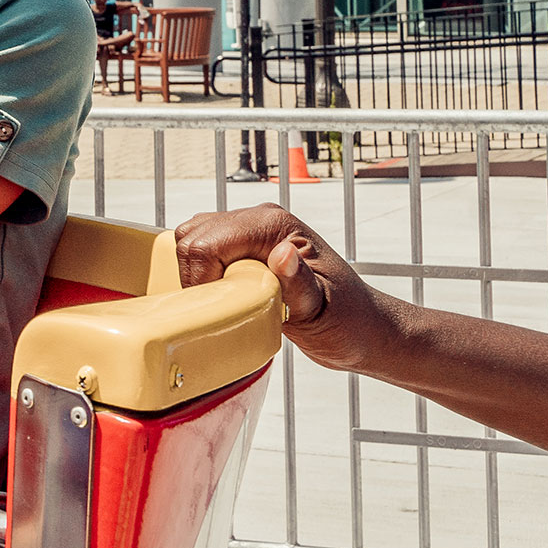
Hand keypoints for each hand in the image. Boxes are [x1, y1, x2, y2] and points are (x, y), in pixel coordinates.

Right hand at [175, 205, 400, 375]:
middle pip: (192, 237)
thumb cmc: (347, 321)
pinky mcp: (241, 248)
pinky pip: (200, 252)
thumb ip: (300, 282)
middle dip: (196, 277)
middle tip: (223, 308)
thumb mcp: (323, 309)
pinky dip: (199, 274)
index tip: (220, 307)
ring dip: (196, 276)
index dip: (202, 278)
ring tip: (225, 303)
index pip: (208, 241)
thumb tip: (282, 254)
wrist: (358, 328)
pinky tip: (221, 296)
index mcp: (275, 226)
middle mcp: (258, 220)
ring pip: (189, 241)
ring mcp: (248, 232)